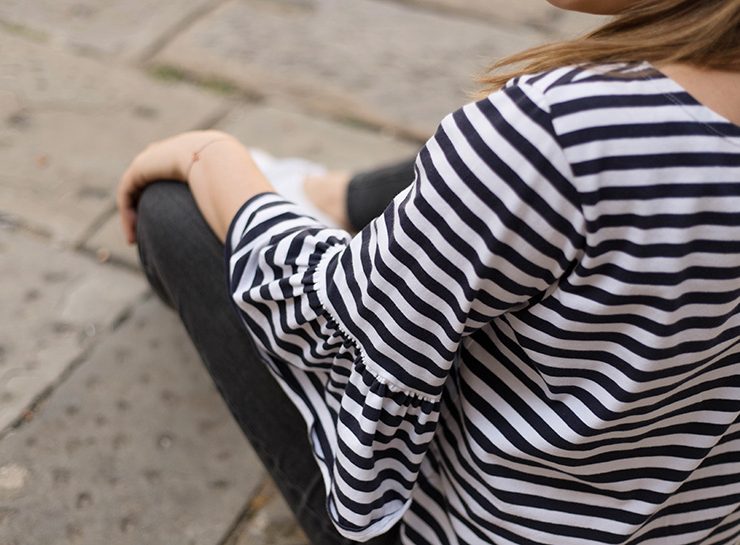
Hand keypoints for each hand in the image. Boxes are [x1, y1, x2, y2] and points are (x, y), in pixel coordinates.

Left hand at [116, 130, 235, 243]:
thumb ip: (240, 216)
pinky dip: (127, 213)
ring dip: (134, 214)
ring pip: (141, 186)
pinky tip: (132, 237)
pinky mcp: (143, 164)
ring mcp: (161, 153)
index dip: (179, 200)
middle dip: (150, 204)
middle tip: (148, 234)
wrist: (226, 169)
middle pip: (159, 175)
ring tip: (136, 240)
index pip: (188, 172)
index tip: (180, 228)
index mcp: (211, 152)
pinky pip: (129, 190)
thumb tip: (248, 238)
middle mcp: (183, 148)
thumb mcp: (243, 202)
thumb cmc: (242, 191)